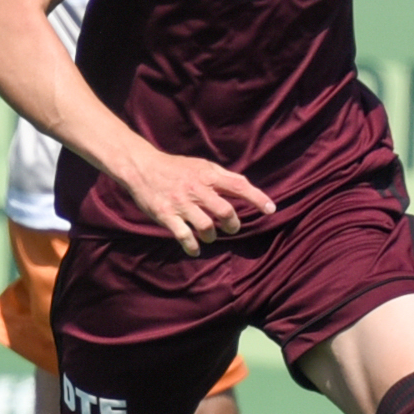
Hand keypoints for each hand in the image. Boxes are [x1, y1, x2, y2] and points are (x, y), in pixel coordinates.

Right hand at [123, 150, 275, 256]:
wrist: (142, 167)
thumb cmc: (176, 168)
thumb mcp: (201, 165)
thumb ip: (223, 176)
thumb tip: (246, 186)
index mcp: (208, 175)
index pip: (239, 186)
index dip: (257, 198)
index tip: (271, 210)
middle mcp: (196, 189)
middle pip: (225, 212)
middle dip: (232, 224)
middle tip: (232, 227)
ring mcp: (181, 204)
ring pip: (206, 227)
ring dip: (212, 236)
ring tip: (210, 235)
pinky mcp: (166, 215)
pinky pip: (184, 236)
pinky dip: (192, 246)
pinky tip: (195, 248)